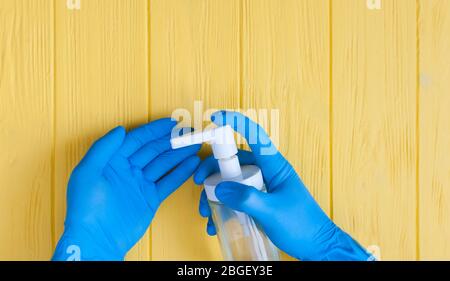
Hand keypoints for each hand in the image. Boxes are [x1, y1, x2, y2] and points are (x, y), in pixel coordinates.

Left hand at [53, 119, 199, 260]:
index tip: (170, 123)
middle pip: (153, 150)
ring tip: (195, 146)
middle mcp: (127, 170)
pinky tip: (191, 164)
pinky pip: (168, 182)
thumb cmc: (86, 209)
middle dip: (171, 141)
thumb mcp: (87, 173)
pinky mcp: (150, 199)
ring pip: (163, 164)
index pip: (136, 140)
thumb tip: (120, 130)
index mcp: (112, 161)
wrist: (97, 239)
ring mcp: (140, 185)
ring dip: (179, 154)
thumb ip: (103, 148)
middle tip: (188, 134)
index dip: (154, 130)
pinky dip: (181, 173)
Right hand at [194, 111, 370, 260]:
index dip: (236, 122)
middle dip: (212, 170)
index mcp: (274, 166)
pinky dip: (223, 205)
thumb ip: (247, 199)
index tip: (215, 117)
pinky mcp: (257, 200)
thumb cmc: (302, 225)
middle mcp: (266, 172)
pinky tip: (216, 221)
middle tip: (198, 183)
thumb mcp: (272, 211)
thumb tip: (220, 189)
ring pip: (231, 180)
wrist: (316, 246)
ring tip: (206, 211)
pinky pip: (235, 196)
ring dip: (214, 192)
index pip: (255, 135)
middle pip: (234, 160)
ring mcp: (261, 186)